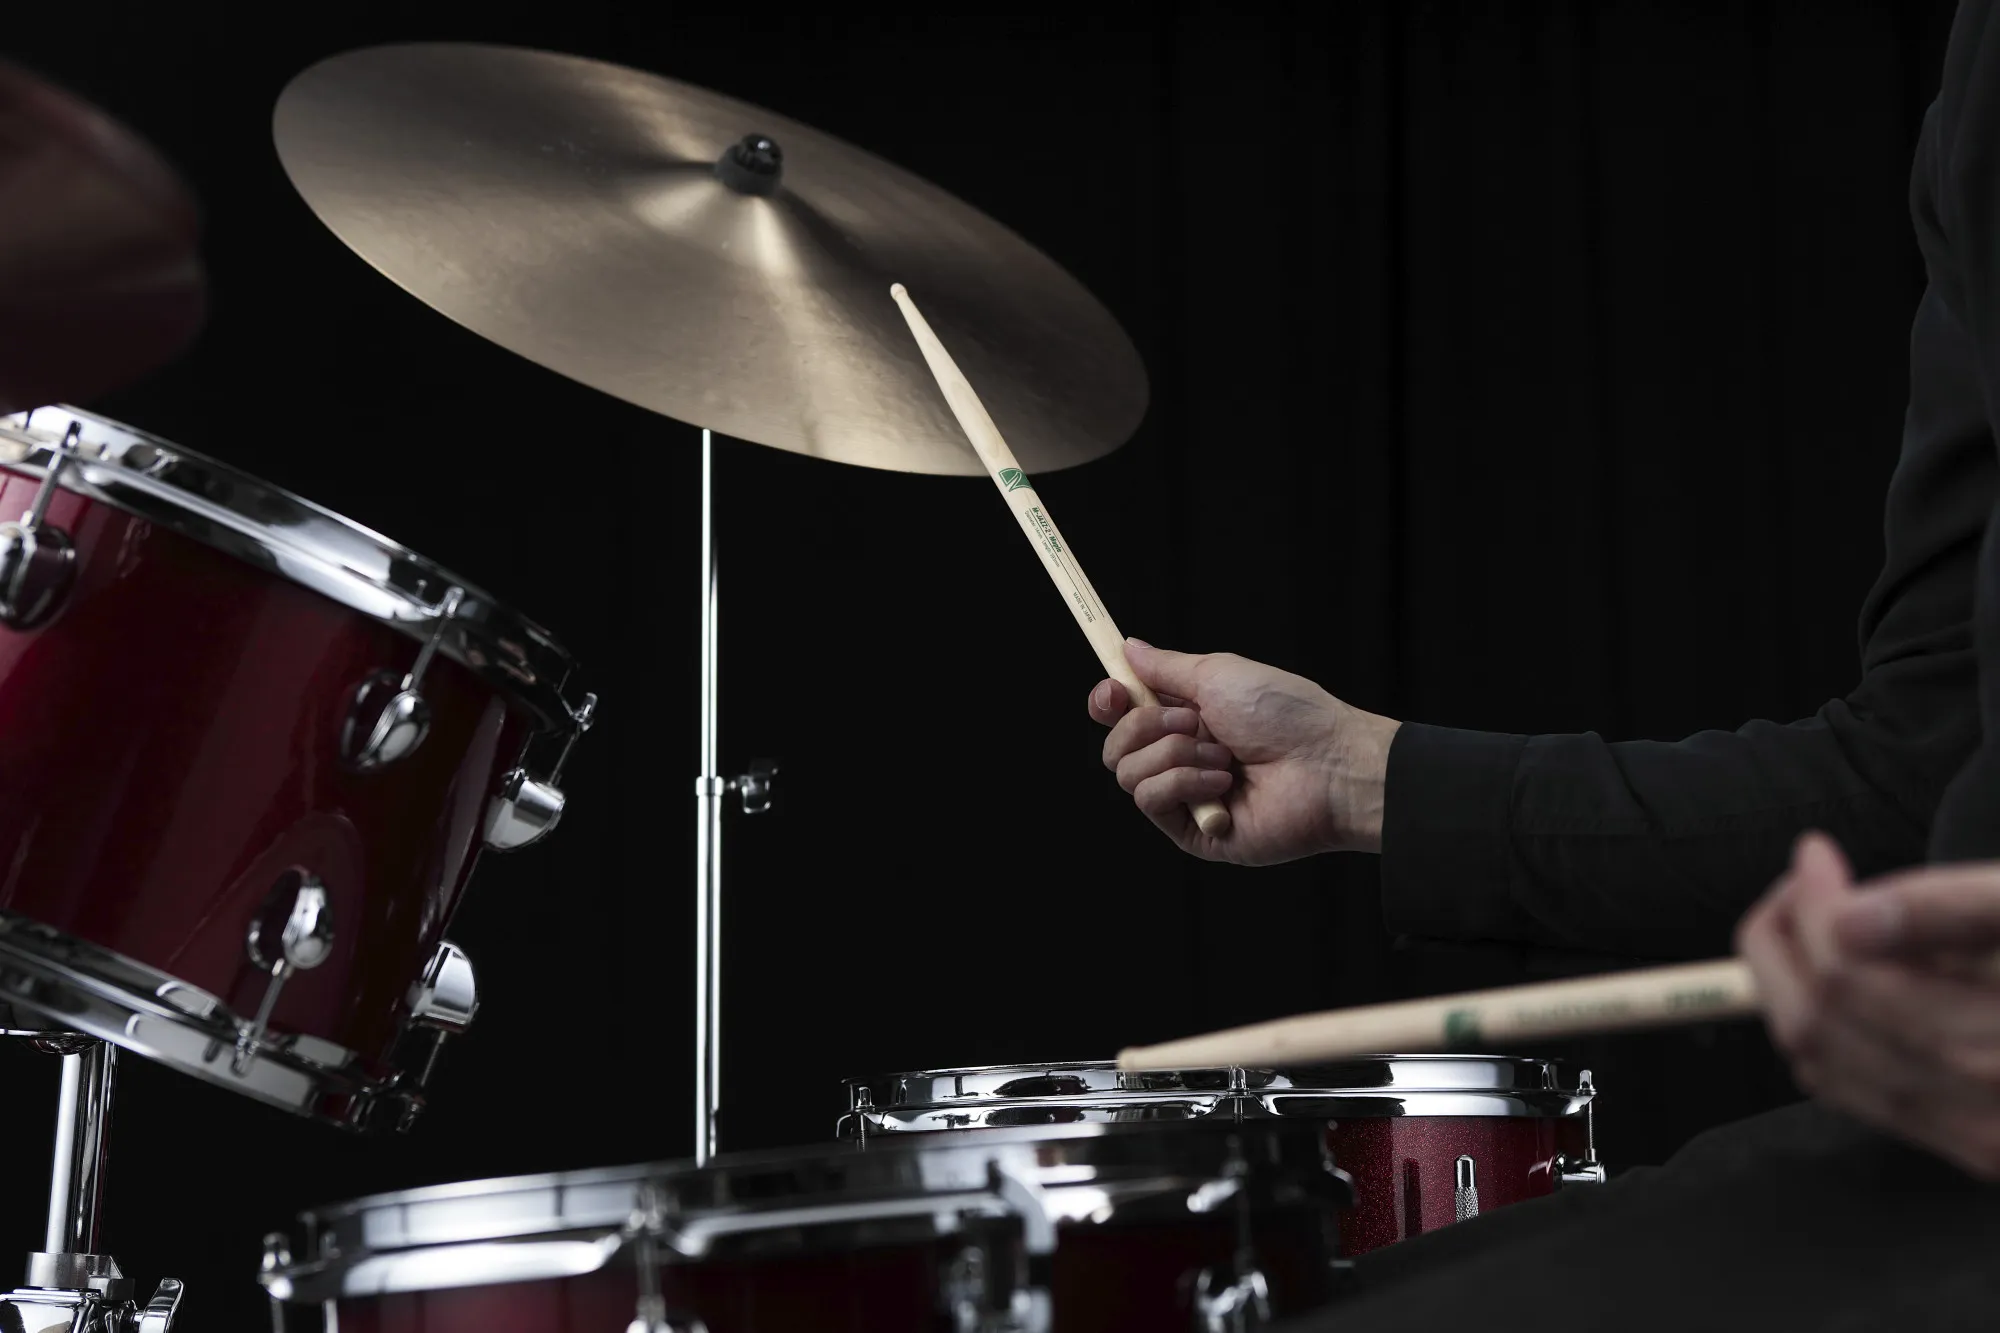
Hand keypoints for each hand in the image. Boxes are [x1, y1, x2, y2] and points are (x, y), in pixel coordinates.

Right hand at [1087, 639, 1400, 864]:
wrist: (1329, 766)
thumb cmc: (1287, 715)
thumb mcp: (1219, 674)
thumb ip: (1167, 667)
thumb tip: (1129, 648)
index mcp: (1188, 718)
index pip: (1125, 714)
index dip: (1108, 701)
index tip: (1112, 691)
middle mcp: (1183, 757)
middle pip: (1116, 745)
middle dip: (1142, 725)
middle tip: (1189, 721)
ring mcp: (1186, 796)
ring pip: (1127, 773)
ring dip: (1172, 755)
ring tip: (1222, 756)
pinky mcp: (1192, 831)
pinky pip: (1150, 801)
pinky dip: (1182, 783)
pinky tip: (1223, 782)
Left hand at [1737, 832, 1999, 1179]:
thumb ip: (1946, 910)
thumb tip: (1843, 922)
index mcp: (1994, 1038)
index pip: (1843, 970)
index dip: (1809, 904)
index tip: (1816, 854)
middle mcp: (1980, 1105)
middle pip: (1815, 1020)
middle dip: (1782, 939)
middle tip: (1803, 885)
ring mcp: (1975, 1139)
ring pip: (1820, 1063)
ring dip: (1791, 985)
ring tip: (1819, 924)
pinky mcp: (1973, 1150)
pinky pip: (1854, 1094)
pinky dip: (1821, 1034)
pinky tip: (1841, 985)